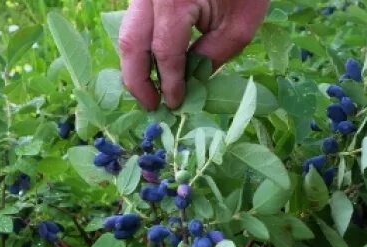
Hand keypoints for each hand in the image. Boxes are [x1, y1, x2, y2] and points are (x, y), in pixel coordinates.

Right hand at [119, 0, 268, 109]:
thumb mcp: (239, 25)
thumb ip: (213, 56)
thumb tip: (189, 84)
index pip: (164, 51)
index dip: (168, 82)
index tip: (174, 103)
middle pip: (131, 42)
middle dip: (138, 80)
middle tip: (151, 105)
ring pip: (127, 32)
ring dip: (135, 65)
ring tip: (151, 89)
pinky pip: (134, 21)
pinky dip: (141, 47)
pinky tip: (153, 65)